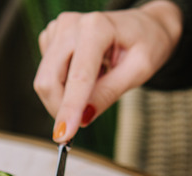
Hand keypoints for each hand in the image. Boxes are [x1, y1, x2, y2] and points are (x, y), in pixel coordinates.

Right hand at [33, 1, 181, 142]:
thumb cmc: (145, 44)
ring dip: (65, 96)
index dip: (69, 109)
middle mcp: (71, 24)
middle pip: (49, 79)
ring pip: (46, 80)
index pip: (78, 77)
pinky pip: (48, 74)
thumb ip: (110, 92)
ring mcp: (58, 29)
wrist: (144, 26)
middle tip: (82, 121)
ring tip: (97, 81)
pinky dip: (64, 85)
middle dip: (61, 108)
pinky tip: (86, 74)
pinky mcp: (51, 38)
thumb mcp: (139, 70)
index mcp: (96, 27)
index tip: (63, 135)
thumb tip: (83, 117)